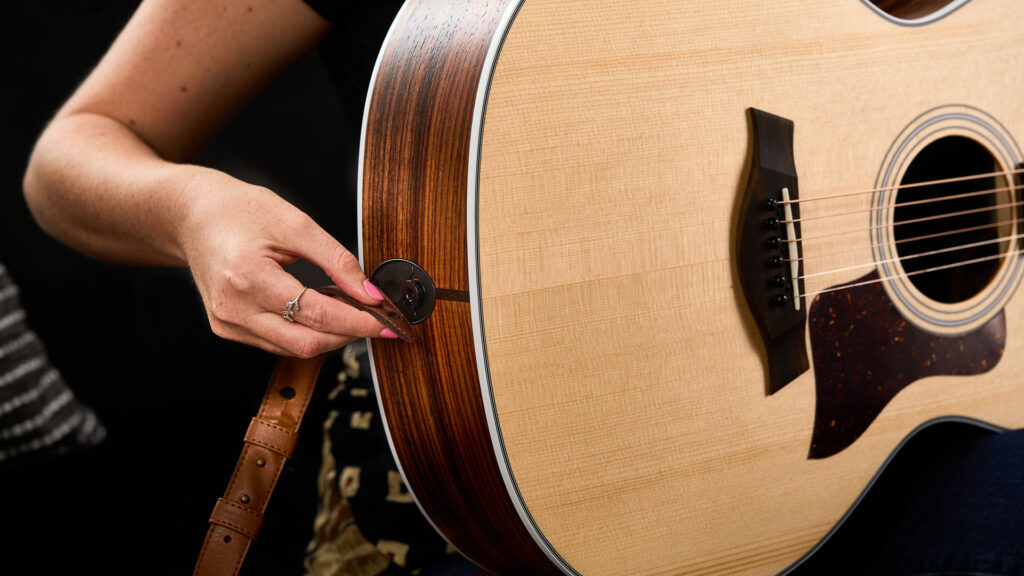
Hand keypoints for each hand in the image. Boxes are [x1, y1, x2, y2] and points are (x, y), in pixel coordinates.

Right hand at [178, 171, 394, 356]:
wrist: (192, 214)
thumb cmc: (240, 211)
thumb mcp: (296, 224)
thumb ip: (338, 261)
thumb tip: (370, 294)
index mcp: (249, 277)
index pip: (316, 314)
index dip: (358, 322)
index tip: (387, 322)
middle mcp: (233, 309)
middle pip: (306, 343)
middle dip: (347, 334)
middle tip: (374, 319)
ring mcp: (226, 323)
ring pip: (292, 348)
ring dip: (328, 335)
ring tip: (348, 310)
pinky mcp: (226, 328)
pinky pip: (276, 342)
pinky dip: (303, 332)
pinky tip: (318, 312)